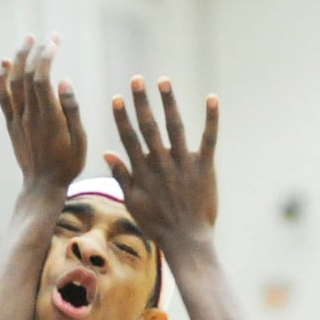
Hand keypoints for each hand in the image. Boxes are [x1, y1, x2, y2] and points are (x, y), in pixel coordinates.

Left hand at [0, 34, 86, 192]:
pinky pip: (3, 98)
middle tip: (50, 36)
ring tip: (28, 39)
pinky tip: (5, 63)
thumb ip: (71, 110)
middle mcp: (30, 115)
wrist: (42, 187)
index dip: (46, 56)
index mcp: (50, 118)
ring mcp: (18, 120)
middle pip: (28, 75)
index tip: (55, 41)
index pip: (42, 78)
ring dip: (19, 58)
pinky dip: (1, 79)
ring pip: (14, 83)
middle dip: (38, 51)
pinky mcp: (12, 125)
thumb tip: (63, 81)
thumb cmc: (67, 165)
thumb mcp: (79, 140)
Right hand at [103, 76, 219, 246]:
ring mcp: (183, 165)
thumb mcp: (133, 202)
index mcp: (143, 172)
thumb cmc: (157, 224)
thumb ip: (121, 176)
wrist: (186, 240)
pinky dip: (211, 119)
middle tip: (137, 79)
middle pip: (150, 128)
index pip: (130, 139)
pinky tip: (212, 98)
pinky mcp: (204, 168)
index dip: (123, 118)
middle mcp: (161, 164)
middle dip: (142, 102)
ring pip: (175, 128)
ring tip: (163, 81)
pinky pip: (208, 139)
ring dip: (169, 103)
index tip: (118, 98)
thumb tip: (107, 152)